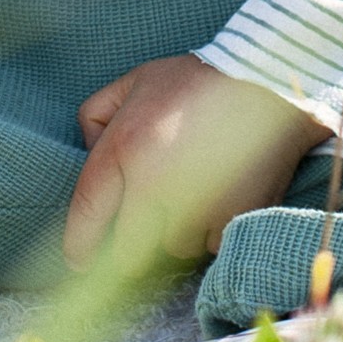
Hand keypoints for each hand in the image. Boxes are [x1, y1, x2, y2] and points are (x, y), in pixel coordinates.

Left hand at [61, 56, 326, 271]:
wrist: (265, 81)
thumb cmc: (194, 80)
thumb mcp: (133, 81)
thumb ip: (96, 114)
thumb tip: (90, 152)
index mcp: (125, 148)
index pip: (88, 212)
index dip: (77, 245)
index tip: (77, 262)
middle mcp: (156, 184)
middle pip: (127, 253)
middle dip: (126, 252)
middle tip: (136, 236)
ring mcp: (197, 206)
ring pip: (172, 250)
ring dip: (173, 237)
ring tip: (187, 199)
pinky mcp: (234, 218)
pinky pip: (210, 247)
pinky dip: (209, 234)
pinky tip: (215, 202)